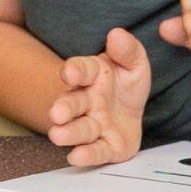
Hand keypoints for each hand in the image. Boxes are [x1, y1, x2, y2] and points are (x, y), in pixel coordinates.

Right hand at [48, 28, 150, 166]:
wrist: (129, 111)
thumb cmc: (126, 83)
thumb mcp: (134, 62)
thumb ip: (127, 50)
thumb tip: (117, 34)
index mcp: (93, 75)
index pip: (81, 70)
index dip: (74, 71)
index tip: (69, 74)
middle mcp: (88, 100)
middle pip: (73, 103)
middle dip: (64, 108)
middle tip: (56, 113)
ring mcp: (95, 124)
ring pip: (81, 128)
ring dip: (69, 133)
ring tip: (57, 135)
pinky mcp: (105, 147)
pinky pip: (96, 150)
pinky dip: (86, 154)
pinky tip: (76, 156)